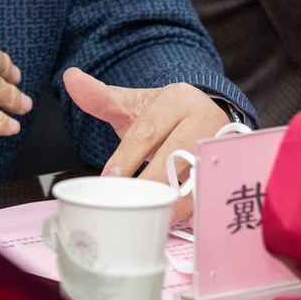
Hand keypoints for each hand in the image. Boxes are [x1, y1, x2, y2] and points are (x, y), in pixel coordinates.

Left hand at [63, 67, 228, 222]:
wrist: (206, 114)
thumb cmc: (165, 115)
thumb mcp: (134, 103)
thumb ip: (102, 98)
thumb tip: (70, 78)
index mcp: (178, 100)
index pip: (148, 130)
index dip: (127, 157)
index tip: (109, 179)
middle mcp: (204, 118)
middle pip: (176, 153)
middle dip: (151, 182)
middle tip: (128, 203)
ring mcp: (220, 144)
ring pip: (198, 175)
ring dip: (175, 201)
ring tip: (152, 218)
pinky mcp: (230, 167)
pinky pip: (213, 191)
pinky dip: (195, 210)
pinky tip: (178, 221)